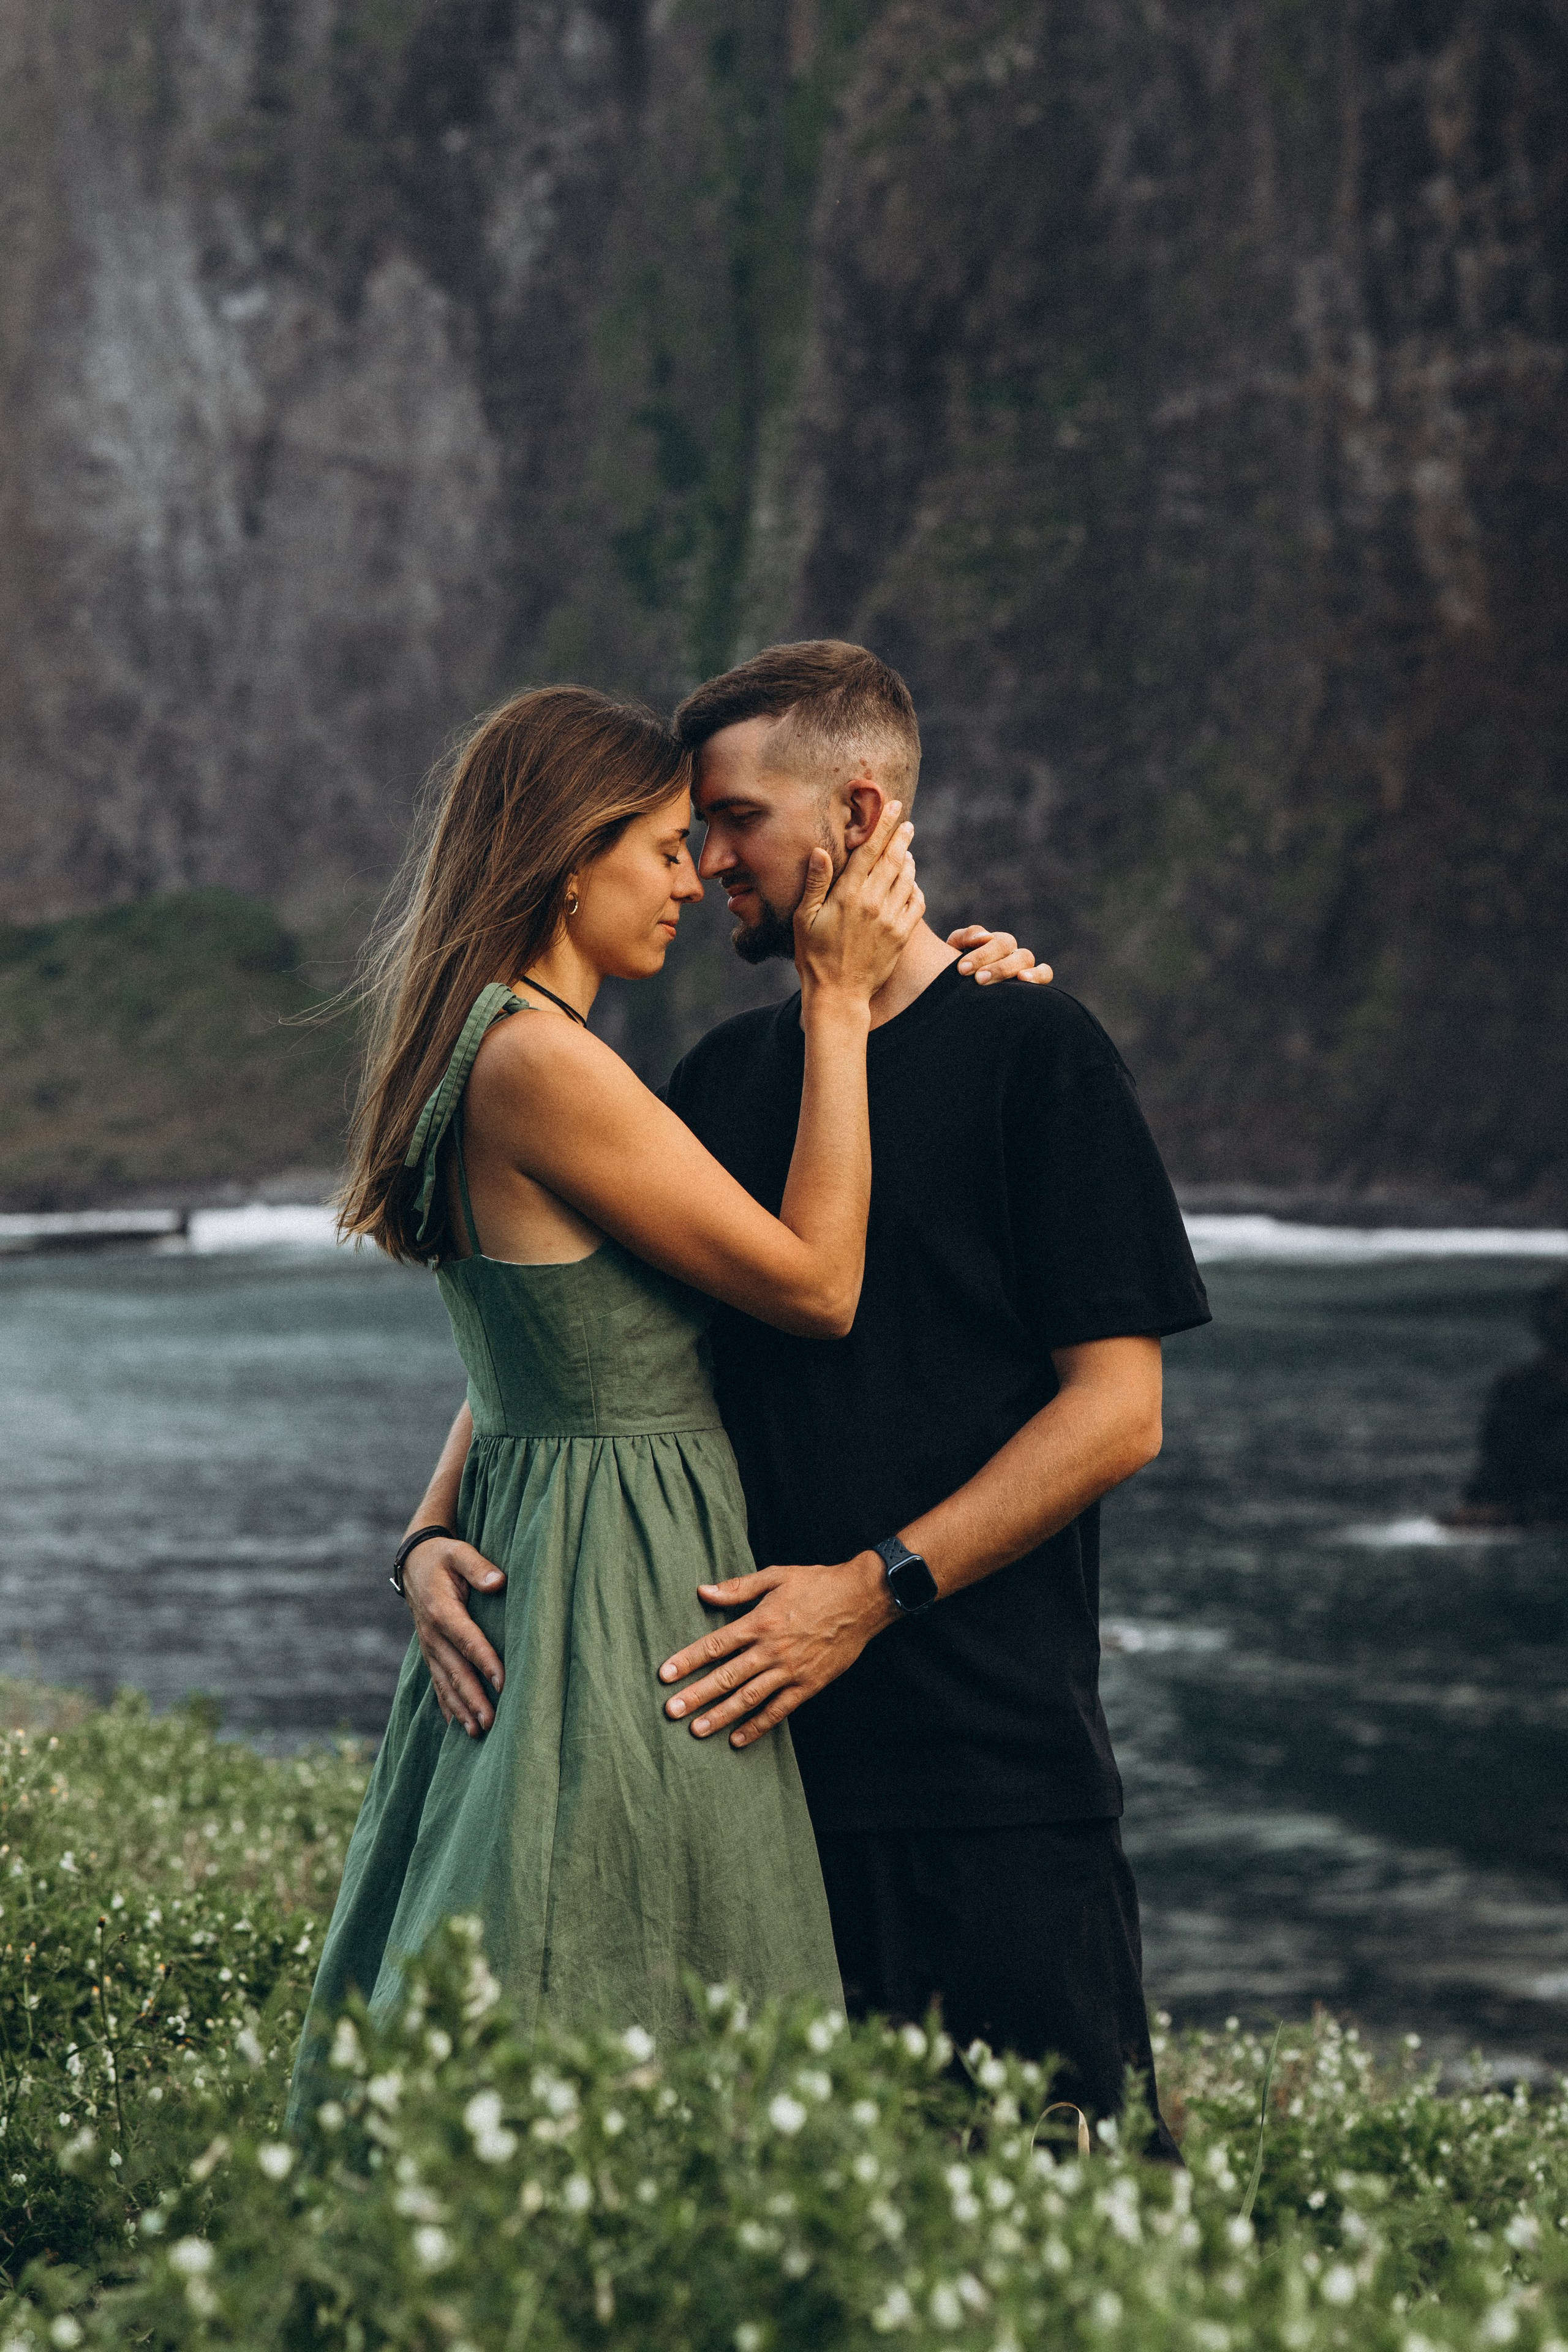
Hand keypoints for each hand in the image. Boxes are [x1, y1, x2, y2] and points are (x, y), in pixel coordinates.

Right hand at [402, 1538, 506, 1736]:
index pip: (467, 1640)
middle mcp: (432, 1634)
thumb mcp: (459, 1552)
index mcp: (442, 1610)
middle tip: (491, 1722)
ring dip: (461, 1709)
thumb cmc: (443, 1556)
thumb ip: (478, 1567)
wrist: (414, 1563)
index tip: (503, 1682)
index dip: (485, 1661)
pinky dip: (447, 1706)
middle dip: (473, 1698)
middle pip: (455, 1671)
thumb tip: (498, 1582)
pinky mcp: (430, 1653)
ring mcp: (429, 1647)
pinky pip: (437, 1683)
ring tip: (477, 1733)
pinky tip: (458, 1726)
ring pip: (445, 1683)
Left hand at [657, 1553, 894, 1747]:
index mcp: (760, 1622)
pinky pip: (779, 1710)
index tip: (665, 1674)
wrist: (862, 1599)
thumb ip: (739, 1587)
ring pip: (749, 1697)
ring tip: (697, 1730)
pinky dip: (758, 1726)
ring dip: (721, 1715)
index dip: (687, 1660)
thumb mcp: (776, 1576)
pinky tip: (738, 1739)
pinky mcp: (809, 1685)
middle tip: (671, 1711)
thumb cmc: (817, 1583)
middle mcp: (771, 1649)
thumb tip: (704, 1591)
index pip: (715, 1645)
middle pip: (726, 1676)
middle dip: (696, 1695)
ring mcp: (790, 1670)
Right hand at [794, 802, 922, 1004]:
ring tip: (906, 852)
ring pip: (908, 879)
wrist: (838, 994)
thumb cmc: (814, 955)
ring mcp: (890, 919)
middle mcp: (872, 903)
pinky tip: (910, 884)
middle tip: (907, 822)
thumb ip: (816, 883)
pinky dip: (915, 889)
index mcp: (847, 895)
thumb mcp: (805, 918)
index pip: (869, 851)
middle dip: (901, 836)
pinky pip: (916, 903)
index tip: (893, 807)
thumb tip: (819, 850)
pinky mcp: (902, 935)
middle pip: (894, 859)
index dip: (883, 826)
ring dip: (908, 861)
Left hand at [947, 925, 1053, 985]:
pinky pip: (1045, 973)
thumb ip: (966, 937)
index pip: (995, 941)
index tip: (962, 969)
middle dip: (996, 965)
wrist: (958, 991)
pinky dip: (1039, 974)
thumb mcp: (955, 949)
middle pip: (1011, 949)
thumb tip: (985, 936)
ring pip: (1026, 959)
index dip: (981, 954)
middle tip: (979, 979)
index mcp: (994, 943)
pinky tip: (1024, 980)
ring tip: (1006, 979)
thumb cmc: (959, 968)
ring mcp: (1022, 966)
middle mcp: (1010, 953)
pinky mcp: (1031, 983)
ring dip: (1013, 969)